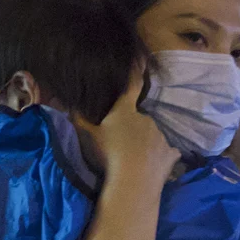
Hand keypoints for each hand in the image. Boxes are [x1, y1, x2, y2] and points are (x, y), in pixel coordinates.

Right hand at [76, 66, 176, 182]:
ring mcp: (160, 137)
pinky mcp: (170, 155)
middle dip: (132, 128)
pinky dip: (160, 158)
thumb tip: (70, 104)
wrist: (133, 182)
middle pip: (139, 120)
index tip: (142, 58)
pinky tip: (152, 167)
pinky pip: (166, 153)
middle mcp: (146, 119)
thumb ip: (79, 119)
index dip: (136, 71)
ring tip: (133, 161)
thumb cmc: (108, 154)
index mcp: (125, 111)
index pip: (132, 85)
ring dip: (144, 145)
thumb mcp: (87, 136)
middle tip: (121, 145)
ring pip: (152, 137)